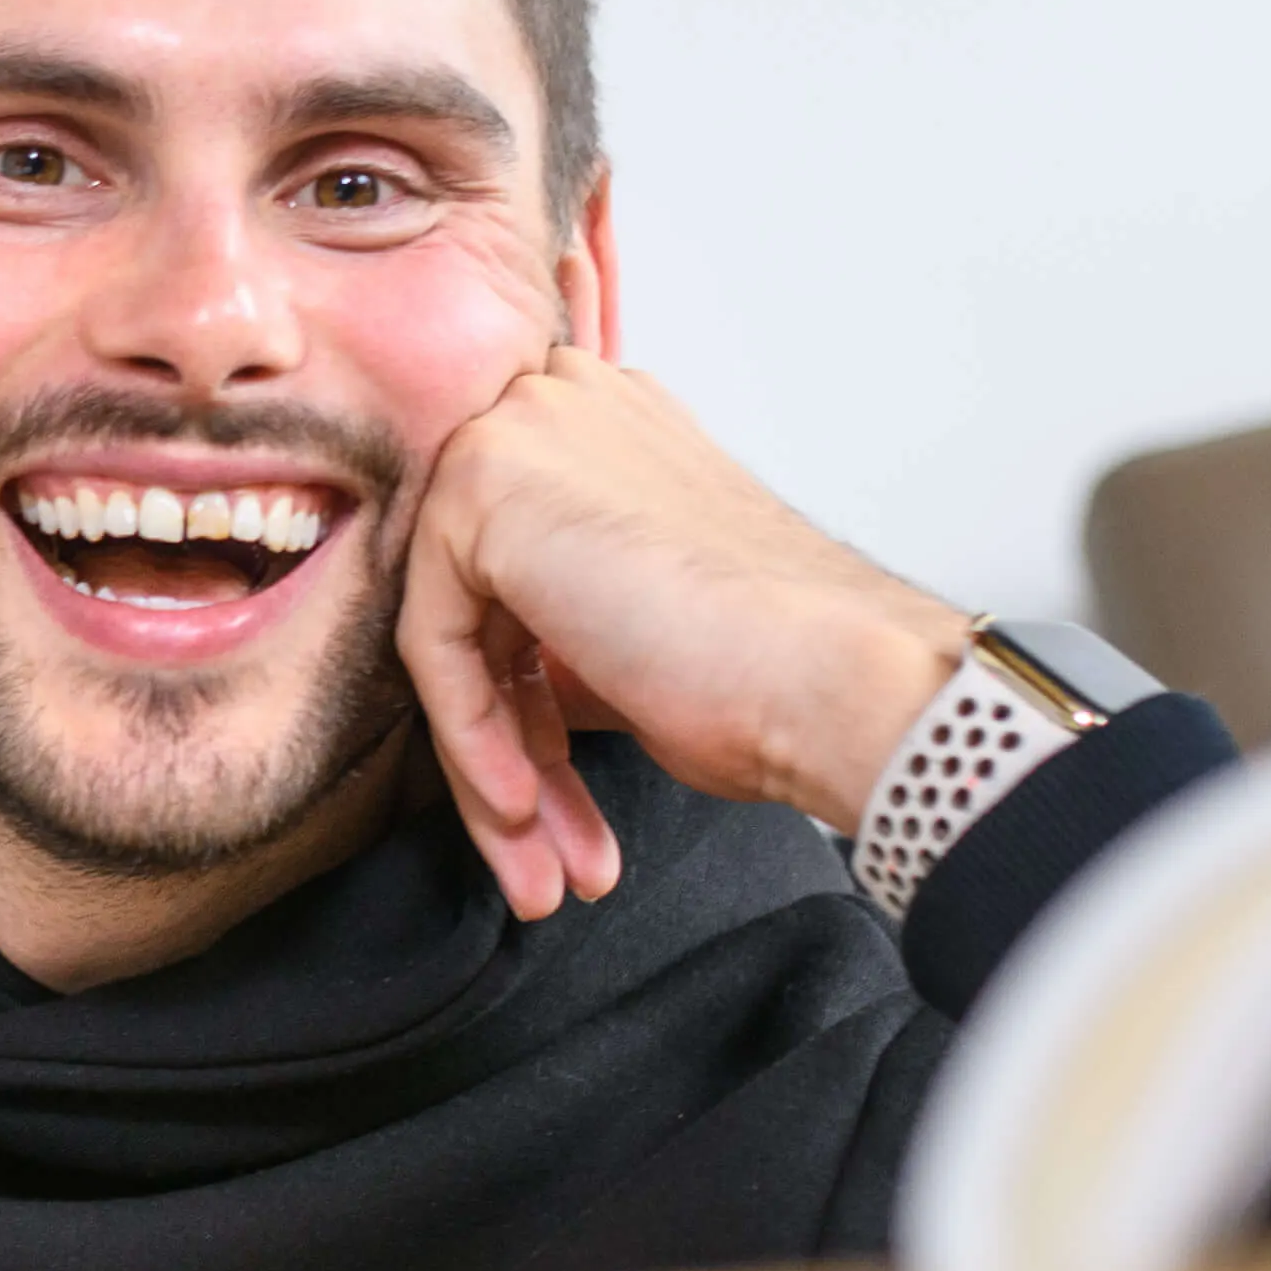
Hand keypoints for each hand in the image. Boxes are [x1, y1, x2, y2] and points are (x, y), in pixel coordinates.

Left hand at [390, 347, 971, 913]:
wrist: (835, 677)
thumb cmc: (773, 665)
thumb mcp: (634, 636)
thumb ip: (556, 629)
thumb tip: (500, 683)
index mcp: (605, 425)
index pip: (516, 570)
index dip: (531, 701)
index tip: (551, 798)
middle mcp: (559, 406)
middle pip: (479, 603)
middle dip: (512, 743)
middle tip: (542, 842)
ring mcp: (516, 432)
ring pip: (454, 631)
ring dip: (493, 764)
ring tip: (541, 865)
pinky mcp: (479, 485)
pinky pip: (436, 640)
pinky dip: (473, 736)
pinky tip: (524, 807)